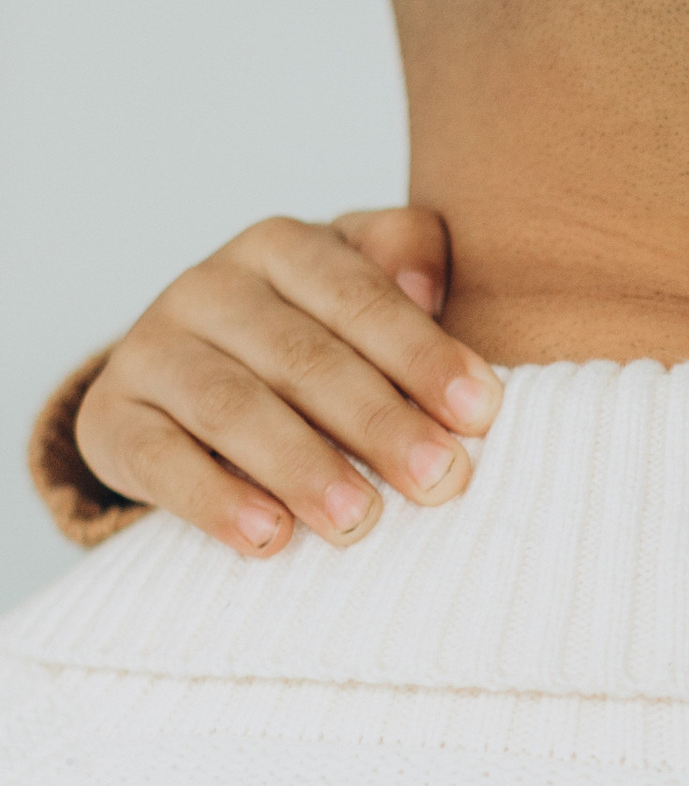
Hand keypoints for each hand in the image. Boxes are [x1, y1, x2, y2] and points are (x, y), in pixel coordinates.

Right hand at [71, 210, 495, 554]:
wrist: (185, 379)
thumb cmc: (312, 335)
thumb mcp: (360, 284)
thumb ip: (406, 258)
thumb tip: (429, 284)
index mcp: (282, 247)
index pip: (358, 297)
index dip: (422, 356)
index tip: (480, 414)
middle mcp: (209, 287)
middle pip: (302, 358)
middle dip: (377, 423)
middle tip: (439, 480)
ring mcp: (152, 349)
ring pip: (233, 408)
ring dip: (302, 467)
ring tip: (360, 521)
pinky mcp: (111, 416)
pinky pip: (160, 459)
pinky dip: (215, 501)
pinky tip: (268, 538)